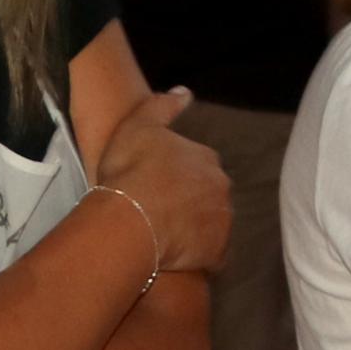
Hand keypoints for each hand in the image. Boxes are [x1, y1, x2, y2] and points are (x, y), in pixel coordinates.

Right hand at [88, 89, 233, 276]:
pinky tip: (179, 257)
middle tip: (162, 210)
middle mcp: (222, 189)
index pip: (201, 164)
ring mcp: (222, 222)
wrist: (128, 224)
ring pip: (213, 223)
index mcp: (207, 159)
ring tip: (168, 236)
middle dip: (193, 200)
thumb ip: (163, 106)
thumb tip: (186, 92)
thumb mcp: (138, 125)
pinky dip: (200, 255)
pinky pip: (213, 254)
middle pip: (210, 194)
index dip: (180, 174)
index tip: (159, 183)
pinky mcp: (217, 253)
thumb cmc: (130, 172)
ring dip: (197, 227)